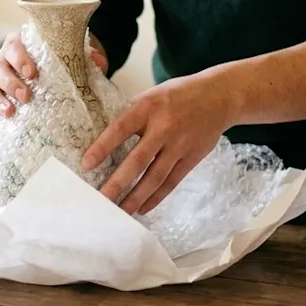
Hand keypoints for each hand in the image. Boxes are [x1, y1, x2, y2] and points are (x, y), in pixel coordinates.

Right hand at [0, 31, 107, 127]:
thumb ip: (86, 56)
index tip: (32, 72)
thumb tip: (97, 61)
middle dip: (9, 82)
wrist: (56, 71)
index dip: (19, 58)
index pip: (13, 46)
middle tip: (26, 95)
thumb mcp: (76, 55)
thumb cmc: (62, 59)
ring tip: (10, 112)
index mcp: (20, 44)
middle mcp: (4, 60)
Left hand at [81, 70, 234, 214]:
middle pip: (137, 160)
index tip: (86, 164)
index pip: (120, 129)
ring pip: (155, 177)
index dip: (102, 147)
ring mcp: (179, 144)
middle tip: (100, 199)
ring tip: (119, 211)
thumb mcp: (152, 95)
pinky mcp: (192, 158)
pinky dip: (156, 197)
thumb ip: (131, 114)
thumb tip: (100, 134)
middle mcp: (164, 127)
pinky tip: (142, 208)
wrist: (219, 96)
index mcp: (148, 107)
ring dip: (136, 197)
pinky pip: (171, 182)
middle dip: (117, 182)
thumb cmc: (178, 95)